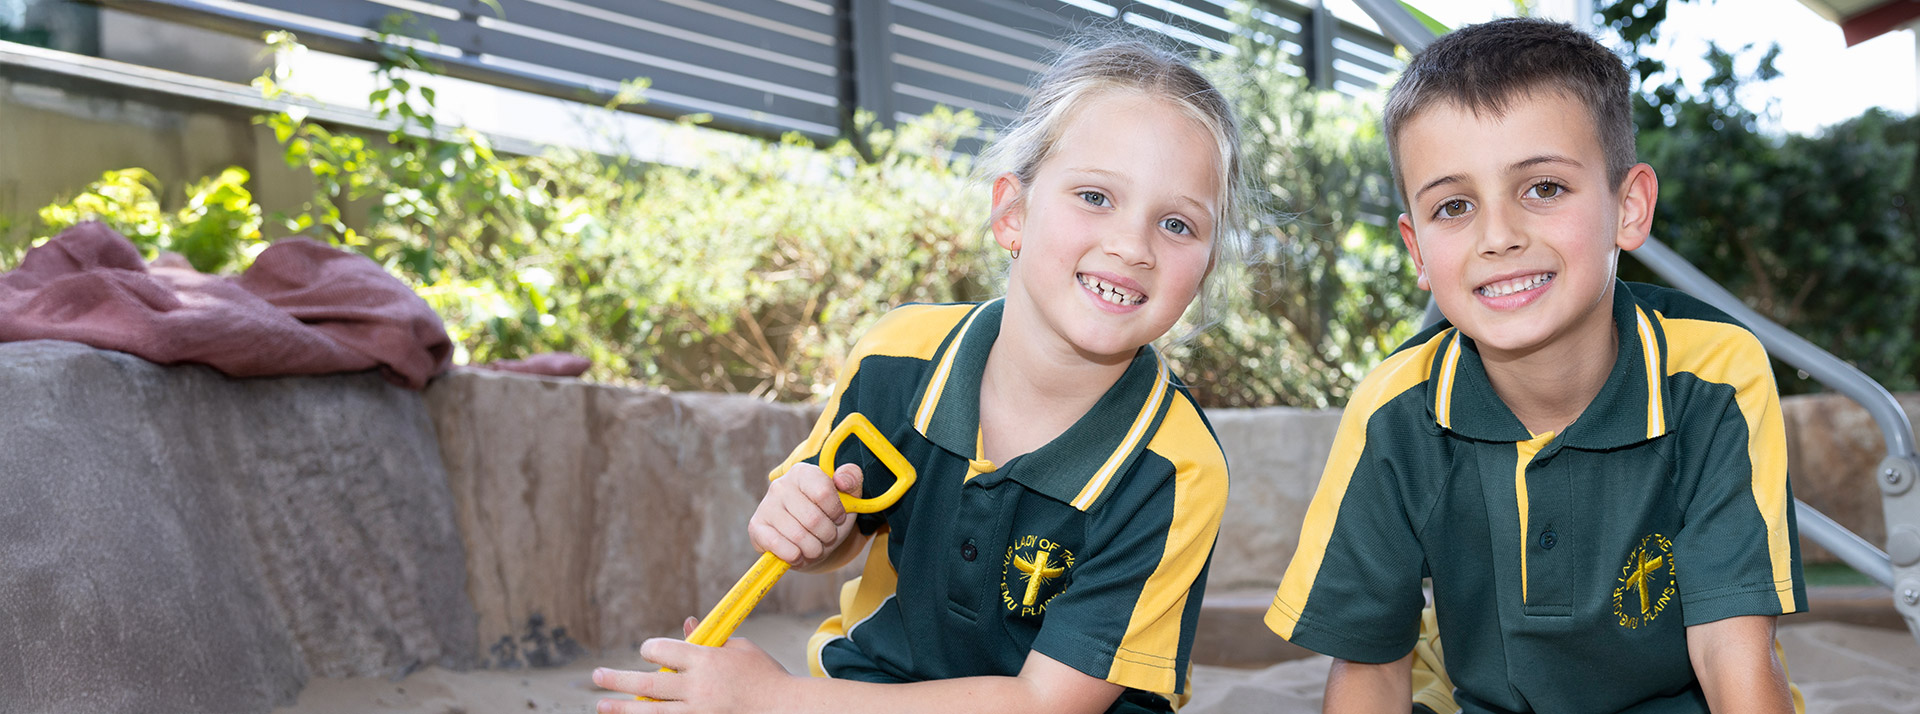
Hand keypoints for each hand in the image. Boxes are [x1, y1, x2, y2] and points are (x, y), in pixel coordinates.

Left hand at [592, 629, 791, 713]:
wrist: (787, 709)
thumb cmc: (765, 676)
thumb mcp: (740, 650)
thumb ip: (709, 641)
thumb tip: (686, 624)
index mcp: (708, 660)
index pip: (664, 650)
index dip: (650, 649)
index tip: (645, 651)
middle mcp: (699, 687)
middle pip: (649, 683)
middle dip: (618, 679)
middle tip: (596, 676)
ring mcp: (700, 712)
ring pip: (652, 712)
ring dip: (623, 708)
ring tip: (602, 704)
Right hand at [749, 462, 862, 568]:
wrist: (808, 539)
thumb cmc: (828, 515)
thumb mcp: (847, 497)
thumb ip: (852, 480)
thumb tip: (842, 480)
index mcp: (803, 472)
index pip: (824, 493)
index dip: (837, 512)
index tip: (837, 517)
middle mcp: (781, 485)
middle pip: (813, 519)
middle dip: (827, 535)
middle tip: (826, 536)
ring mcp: (766, 506)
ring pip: (799, 537)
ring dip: (814, 549)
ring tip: (814, 546)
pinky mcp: (756, 528)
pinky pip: (782, 548)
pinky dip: (796, 557)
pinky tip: (798, 553)